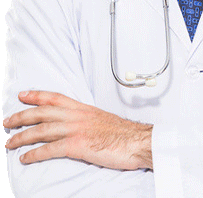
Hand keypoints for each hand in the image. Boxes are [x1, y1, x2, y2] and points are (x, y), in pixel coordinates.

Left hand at [4, 91, 152, 169]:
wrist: (137, 141)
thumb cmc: (123, 134)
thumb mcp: (102, 120)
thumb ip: (87, 121)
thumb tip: (78, 127)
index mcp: (83, 108)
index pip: (55, 97)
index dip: (37, 95)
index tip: (23, 95)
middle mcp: (77, 116)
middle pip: (43, 113)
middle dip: (22, 116)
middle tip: (7, 121)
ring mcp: (76, 130)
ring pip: (42, 130)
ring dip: (22, 137)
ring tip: (10, 143)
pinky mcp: (78, 145)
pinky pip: (50, 149)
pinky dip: (35, 154)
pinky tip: (25, 158)